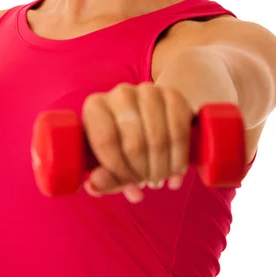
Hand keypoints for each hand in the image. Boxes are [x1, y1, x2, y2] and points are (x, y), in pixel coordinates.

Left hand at [81, 82, 193, 202]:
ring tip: (161, 178)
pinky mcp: (173, 94)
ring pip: (158, 139)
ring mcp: (148, 91)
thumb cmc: (125, 144)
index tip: (129, 183)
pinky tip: (176, 169)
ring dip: (162, 168)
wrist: (155, 116)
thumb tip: (95, 185)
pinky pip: (179, 130)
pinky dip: (179, 157)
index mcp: (95, 107)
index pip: (105, 141)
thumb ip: (102, 178)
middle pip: (134, 143)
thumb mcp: (111, 162)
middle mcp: (120, 94)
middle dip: (144, 172)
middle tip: (149, 183)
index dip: (118, 170)